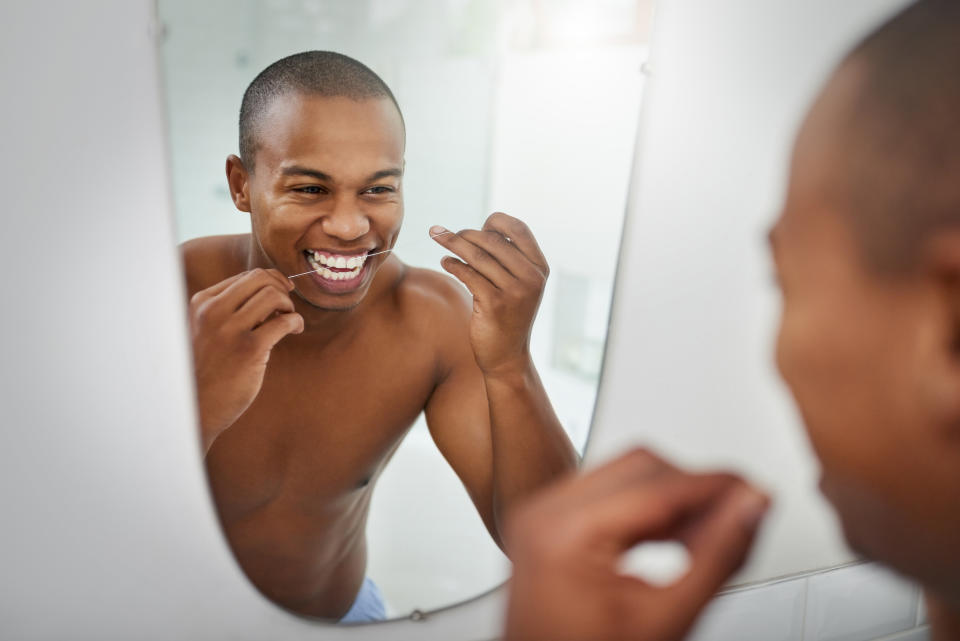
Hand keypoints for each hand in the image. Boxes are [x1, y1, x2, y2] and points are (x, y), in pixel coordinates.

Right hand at [188, 268, 303, 450]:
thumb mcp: (206, 330)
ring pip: (273, 295)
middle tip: (287, 306)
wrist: (197, 406)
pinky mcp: (250, 349)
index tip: (282, 291)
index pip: (245, 277)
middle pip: (261, 279)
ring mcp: (230, 330)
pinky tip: (295, 330)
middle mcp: (213, 312)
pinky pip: (284, 321)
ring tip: (289, 320)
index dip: (270, 281)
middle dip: (282, 288)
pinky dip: (296, 322)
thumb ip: (228, 309)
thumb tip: (270, 288)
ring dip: (289, 305)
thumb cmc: (207, 368)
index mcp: (202, 304)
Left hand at [431, 212, 548, 375]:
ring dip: (452, 243)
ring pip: (478, 256)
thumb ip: (506, 259)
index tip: (478, 227)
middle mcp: (532, 277)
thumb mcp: (517, 285)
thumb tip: (478, 230)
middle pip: (493, 240)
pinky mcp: (494, 304)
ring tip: (438, 237)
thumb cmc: (507, 316)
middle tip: (443, 233)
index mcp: (539, 267)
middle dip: (464, 233)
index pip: (519, 229)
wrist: (506, 356)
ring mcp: (515, 291)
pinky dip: (452, 264)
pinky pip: (468, 274)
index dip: (496, 221)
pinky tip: (445, 262)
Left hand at [502, 448, 769, 640]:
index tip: (755, 493)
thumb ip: (717, 557)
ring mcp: (540, 514)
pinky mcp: (546, 522)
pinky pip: (604, 492)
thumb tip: (751, 506)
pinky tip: (675, 536)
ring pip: (624, 473)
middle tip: (737, 518)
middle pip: (641, 467)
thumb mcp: (666, 618)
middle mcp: (544, 513)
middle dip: (694, 490)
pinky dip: (645, 509)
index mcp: (565, 533)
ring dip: (672, 498)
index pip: (658, 487)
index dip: (716, 487)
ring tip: (707, 537)